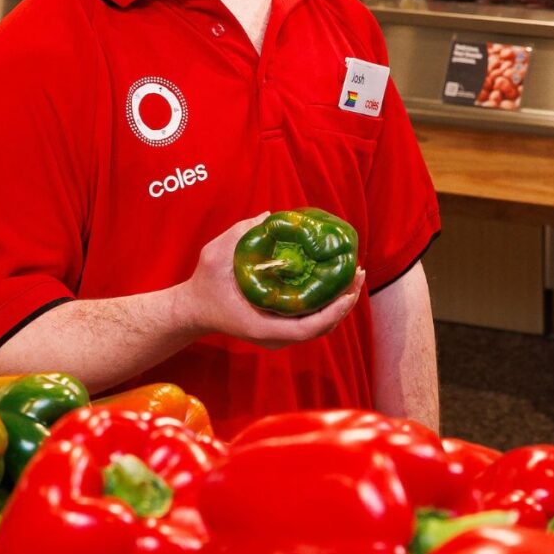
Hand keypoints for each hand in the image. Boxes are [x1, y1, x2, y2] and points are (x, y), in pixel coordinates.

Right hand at [177, 214, 366, 348]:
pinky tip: (336, 281)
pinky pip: (311, 319)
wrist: (194, 310)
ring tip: (354, 275)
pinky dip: (327, 303)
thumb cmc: (204, 286)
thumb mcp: (214, 255)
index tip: (349, 291)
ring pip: (319, 325)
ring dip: (339, 303)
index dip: (333, 312)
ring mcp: (279, 335)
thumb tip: (269, 217)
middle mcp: (275, 336)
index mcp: (262, 326)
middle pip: (320, 327)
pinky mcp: (281, 328)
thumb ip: (239, 235)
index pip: (307, 328)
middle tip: (358, 273)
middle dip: (344, 302)